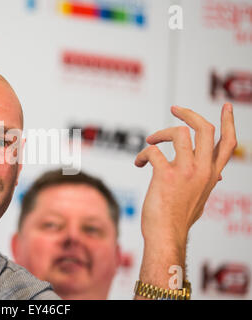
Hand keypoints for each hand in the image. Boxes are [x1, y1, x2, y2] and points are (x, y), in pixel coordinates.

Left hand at [135, 103, 236, 246]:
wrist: (165, 236)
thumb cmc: (178, 221)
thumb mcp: (201, 201)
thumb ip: (207, 185)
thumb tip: (217, 178)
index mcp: (211, 175)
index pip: (228, 144)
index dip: (229, 122)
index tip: (225, 107)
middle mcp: (202, 170)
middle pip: (205, 129)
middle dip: (189, 114)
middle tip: (175, 109)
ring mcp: (186, 172)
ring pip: (179, 133)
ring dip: (160, 133)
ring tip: (150, 142)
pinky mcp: (166, 175)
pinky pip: (153, 151)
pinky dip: (142, 154)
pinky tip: (138, 163)